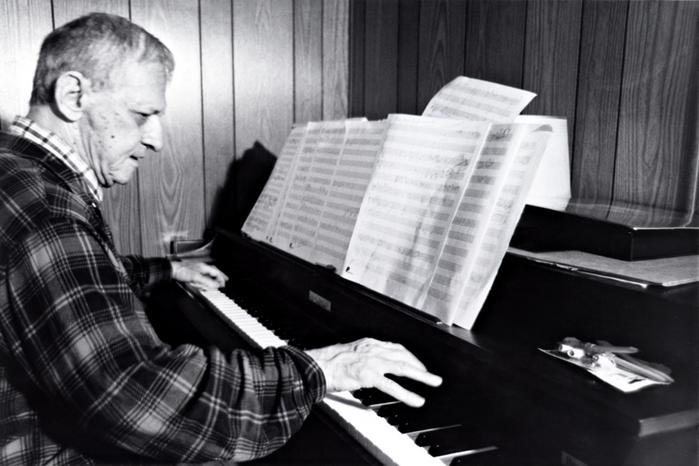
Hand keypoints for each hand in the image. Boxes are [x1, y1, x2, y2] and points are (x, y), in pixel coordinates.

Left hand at [171, 260, 227, 289]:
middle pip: (214, 272)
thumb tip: (216, 285)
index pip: (217, 273)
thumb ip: (206, 282)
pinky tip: (205, 282)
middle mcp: (202, 267)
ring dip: (213, 278)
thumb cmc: (182, 271)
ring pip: (209, 273)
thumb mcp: (196, 277)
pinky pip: (204, 275)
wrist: (172, 270)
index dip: (221, 279)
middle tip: (224, 280)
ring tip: (216, 282)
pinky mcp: (194, 272)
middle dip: (220, 277)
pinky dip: (207, 279)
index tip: (223, 285)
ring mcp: (198, 269)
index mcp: (204, 267)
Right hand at [306, 338, 441, 407]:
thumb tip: (373, 366)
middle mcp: (373, 349)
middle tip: (431, 375)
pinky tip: (416, 399)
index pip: (396, 347)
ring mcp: (372, 362)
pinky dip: (407, 393)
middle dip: (420, 365)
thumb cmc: (329, 362)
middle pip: (403, 355)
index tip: (418, 364)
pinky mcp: (368, 375)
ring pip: (402, 368)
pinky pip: (392, 386)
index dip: (410, 356)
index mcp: (369, 343)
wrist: (317, 366)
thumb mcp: (350, 353)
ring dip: (421, 376)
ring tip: (433, 382)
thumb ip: (364, 357)